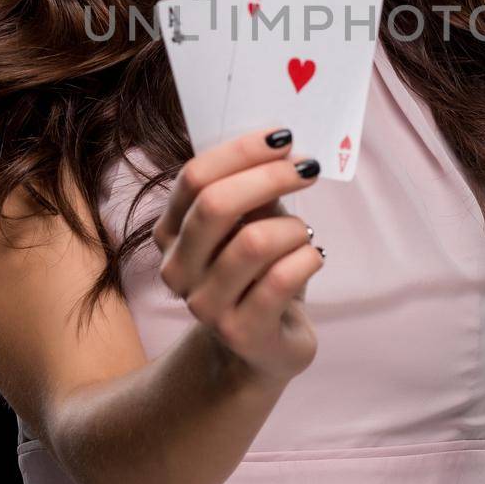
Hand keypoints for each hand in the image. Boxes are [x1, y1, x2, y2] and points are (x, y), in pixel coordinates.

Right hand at [153, 126, 325, 387]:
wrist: (260, 346)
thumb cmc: (257, 271)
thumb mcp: (247, 223)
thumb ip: (250, 188)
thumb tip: (280, 144)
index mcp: (170, 231)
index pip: (194, 178)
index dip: (241, 151)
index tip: (282, 137)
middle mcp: (177, 269)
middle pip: (216, 204)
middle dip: (270, 178)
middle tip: (308, 169)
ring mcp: (205, 305)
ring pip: (253, 242)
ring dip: (293, 228)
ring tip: (304, 233)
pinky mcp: (241, 332)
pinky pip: (281, 279)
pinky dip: (308, 258)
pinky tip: (313, 257)